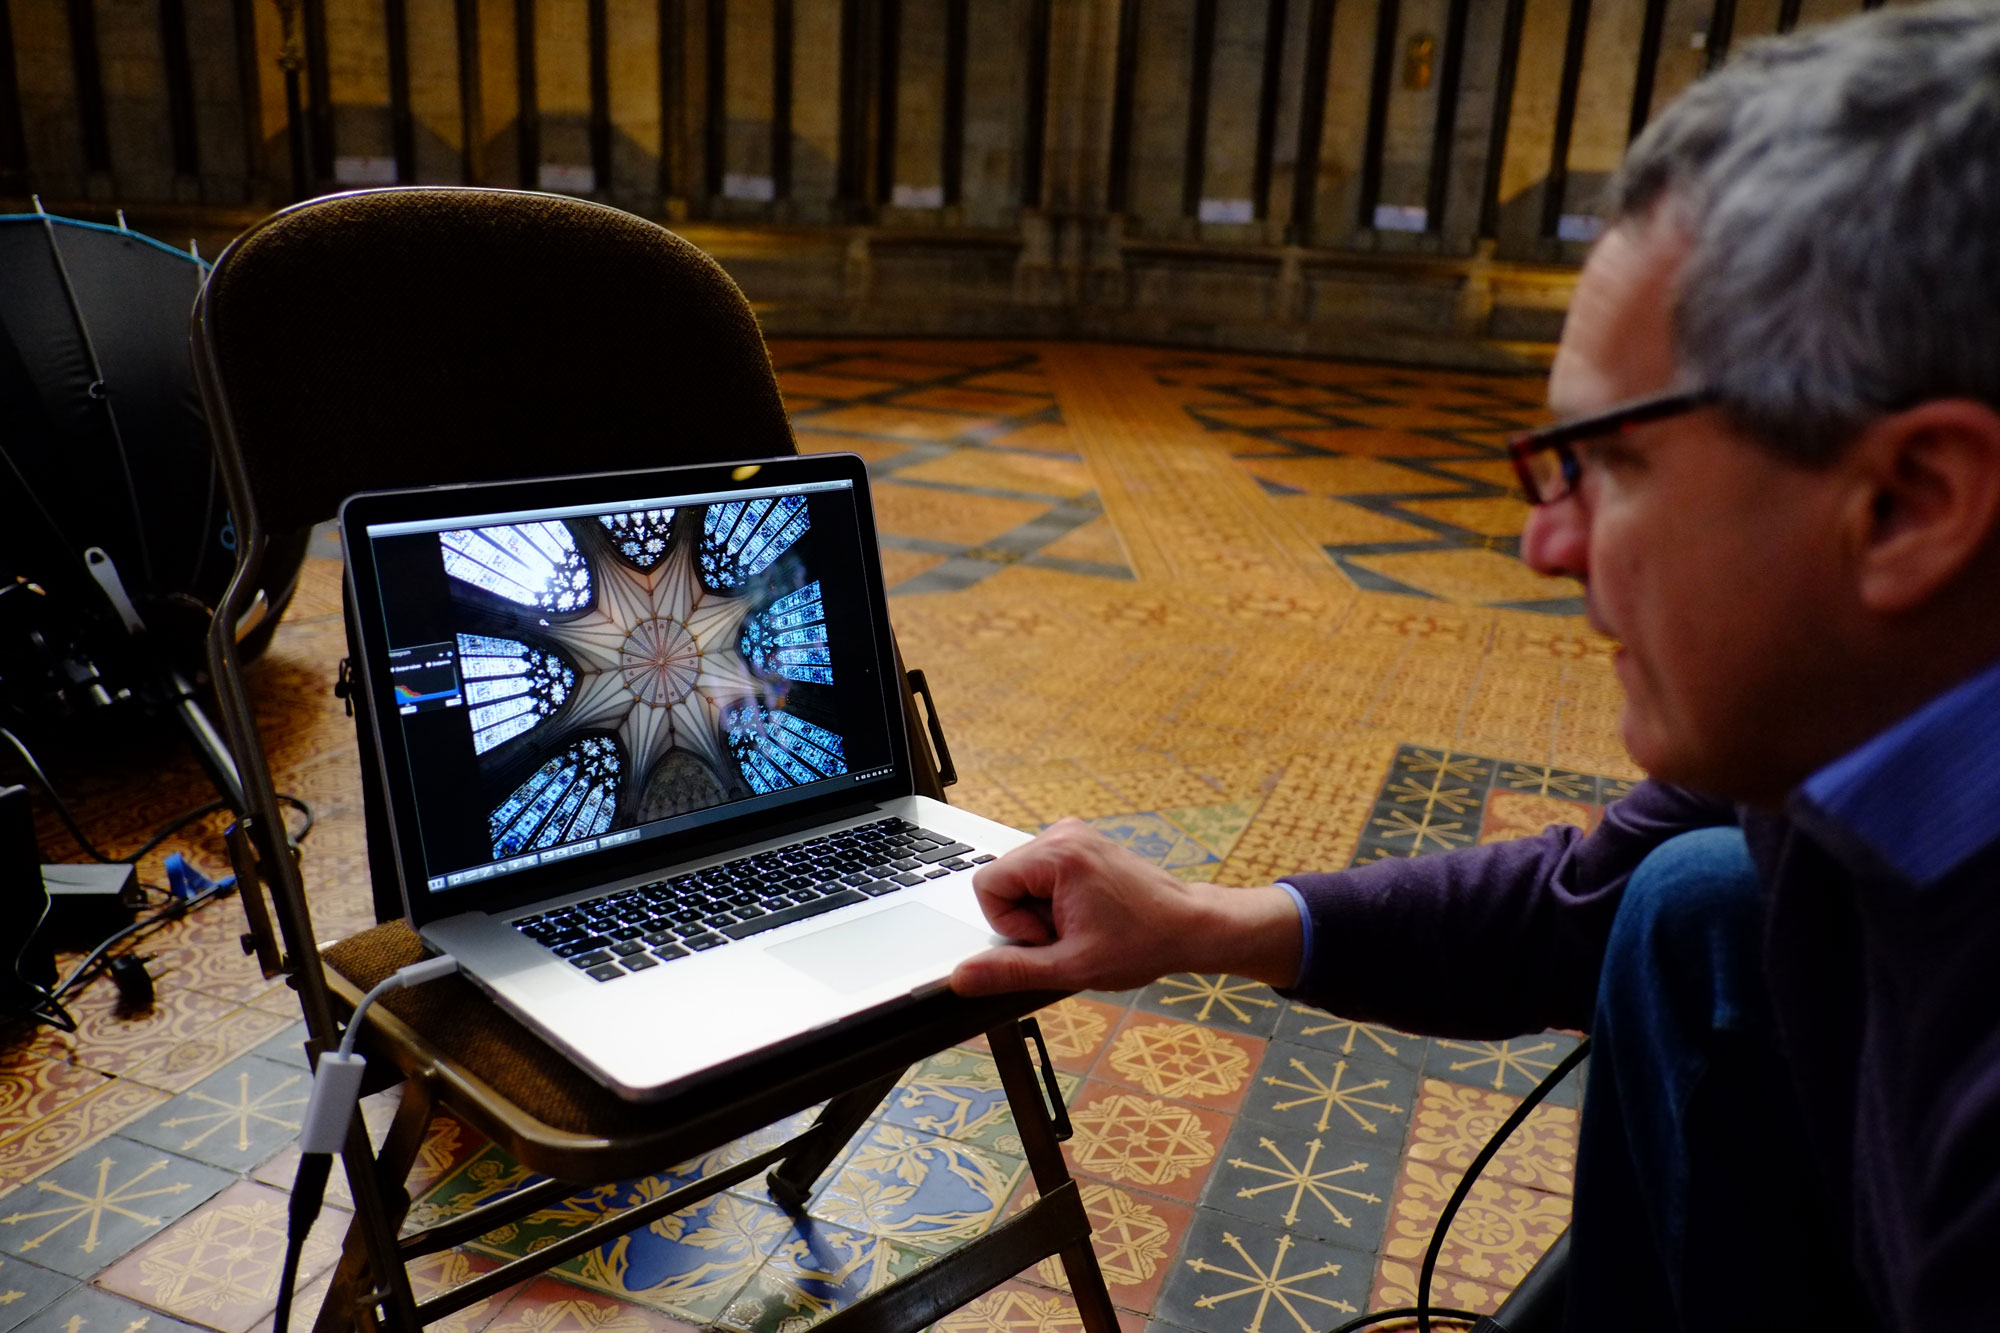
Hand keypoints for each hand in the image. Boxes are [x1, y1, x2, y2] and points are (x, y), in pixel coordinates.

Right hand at [948, 817, 1302, 996]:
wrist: (1188, 926)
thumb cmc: (1141, 943)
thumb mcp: (1070, 966)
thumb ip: (1010, 971)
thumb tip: (963, 976)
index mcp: (1057, 855)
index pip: (987, 885)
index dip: (1009, 923)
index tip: (1049, 937)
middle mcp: (1062, 833)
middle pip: (1003, 880)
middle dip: (1026, 916)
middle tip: (1068, 932)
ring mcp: (1073, 834)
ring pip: (1021, 879)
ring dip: (1040, 909)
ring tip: (1080, 923)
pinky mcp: (1081, 842)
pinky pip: (1041, 873)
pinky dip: (1053, 898)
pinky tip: (1085, 912)